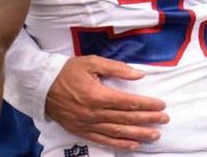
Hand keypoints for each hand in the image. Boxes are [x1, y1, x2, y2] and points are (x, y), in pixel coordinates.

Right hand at [45, 55, 168, 149]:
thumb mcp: (92, 62)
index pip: (129, 103)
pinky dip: (120, 144)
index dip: (147, 105)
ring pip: (118, 132)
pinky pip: (103, 140)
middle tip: (164, 119)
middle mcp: (94, 112)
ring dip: (138, 134)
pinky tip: (133, 145)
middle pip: (127, 118)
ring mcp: (87, 124)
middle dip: (148, 119)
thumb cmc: (68, 71)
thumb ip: (117, 68)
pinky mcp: (81, 131)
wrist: (42, 86)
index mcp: (98, 95)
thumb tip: (139, 74)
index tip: (161, 105)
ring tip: (155, 135)